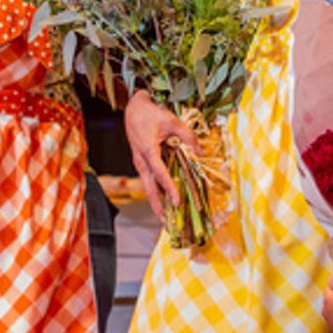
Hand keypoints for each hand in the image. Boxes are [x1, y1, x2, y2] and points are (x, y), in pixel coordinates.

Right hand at [124, 89, 198, 219]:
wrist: (132, 108)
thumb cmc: (150, 114)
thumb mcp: (170, 120)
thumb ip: (187, 135)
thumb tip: (200, 151)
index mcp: (147, 151)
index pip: (160, 174)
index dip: (169, 188)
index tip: (177, 201)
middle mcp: (141, 161)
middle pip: (149, 189)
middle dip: (158, 207)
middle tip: (166, 223)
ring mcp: (139, 163)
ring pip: (148, 187)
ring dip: (156, 202)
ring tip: (165, 218)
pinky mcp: (141, 162)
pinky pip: (149, 180)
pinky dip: (156, 191)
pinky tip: (164, 199)